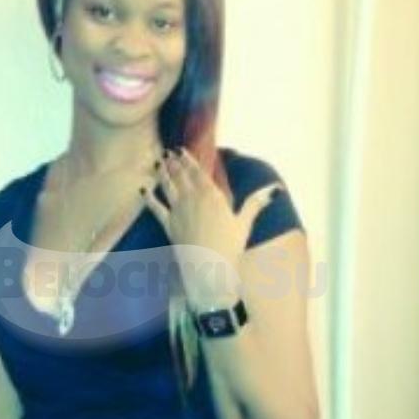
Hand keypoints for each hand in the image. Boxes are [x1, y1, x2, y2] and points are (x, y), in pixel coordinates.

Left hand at [141, 146, 283, 296]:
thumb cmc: (230, 246)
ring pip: (167, 186)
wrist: (210, 268)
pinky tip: (143, 190)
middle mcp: (192, 198)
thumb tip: (276, 189)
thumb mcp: (245, 222)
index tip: (181, 150)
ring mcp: (178, 211)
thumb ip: (256, 202)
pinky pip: (156, 207)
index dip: (188, 159)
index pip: (197, 171)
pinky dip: (149, 198)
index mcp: (212, 195)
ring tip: (157, 164)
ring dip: (162, 174)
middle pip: (180, 176)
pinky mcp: (168, 225)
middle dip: (173, 163)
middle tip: (167, 153)